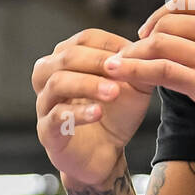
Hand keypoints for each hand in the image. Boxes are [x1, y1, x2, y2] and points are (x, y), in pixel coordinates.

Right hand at [31, 28, 152, 187]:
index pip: (83, 39)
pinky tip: (98, 113)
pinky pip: (56, 117)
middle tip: (121, 69)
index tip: (133, 52)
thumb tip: (148, 47)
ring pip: (57, 83)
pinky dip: (78, 113)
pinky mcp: (47, 132)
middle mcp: (50, 77)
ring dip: (88, 84)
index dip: (109, 43)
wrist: (106, 155)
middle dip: (96, 61)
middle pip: (66, 56)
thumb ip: (139, 67)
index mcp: (68, 60)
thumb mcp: (133, 87)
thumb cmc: (114, 115)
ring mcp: (45, 104)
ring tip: (113, 92)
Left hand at [103, 0, 194, 156]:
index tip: (151, 29)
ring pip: (160, 42)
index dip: (163, 14)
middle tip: (132, 51)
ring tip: (116, 65)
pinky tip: (118, 74)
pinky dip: (134, 69)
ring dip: (133, 53)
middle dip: (145, 35)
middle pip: (168, 21)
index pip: (188, 1)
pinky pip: (160, 71)